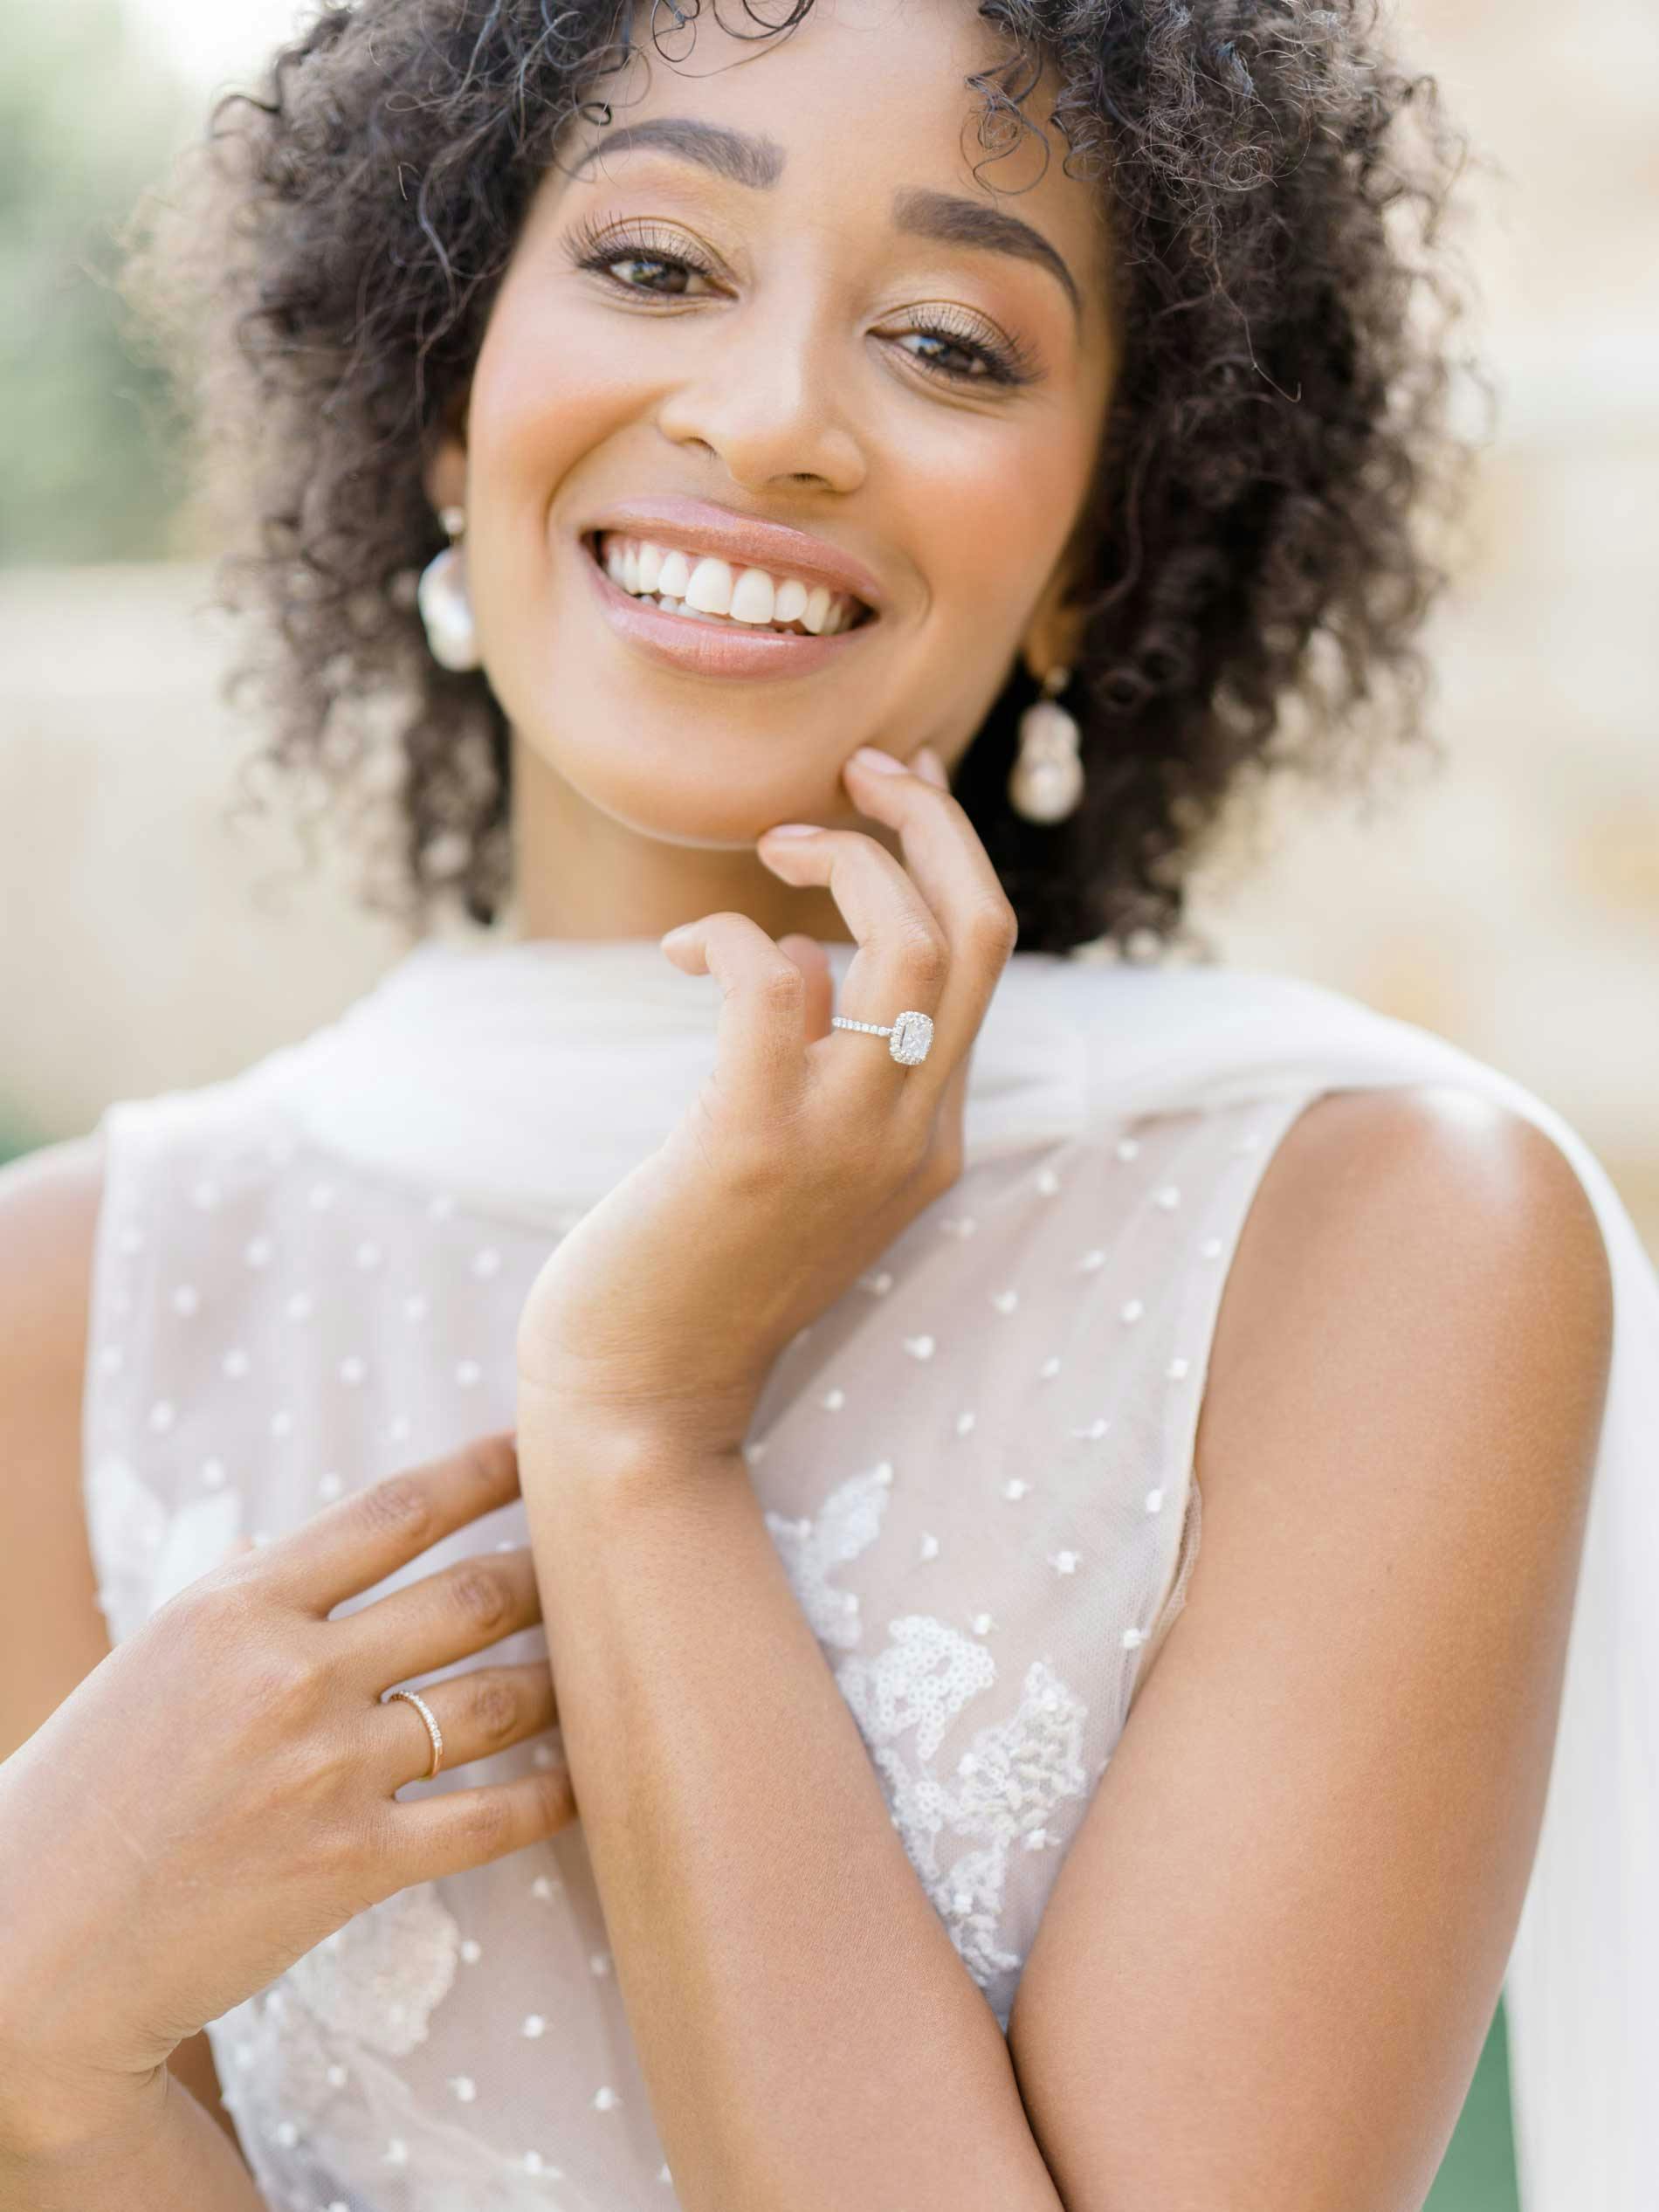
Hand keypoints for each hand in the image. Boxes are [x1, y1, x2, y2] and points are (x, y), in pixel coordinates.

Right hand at [0, 1434, 570, 2153]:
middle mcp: (290, 1672)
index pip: (396, 1510)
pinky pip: (488, 1816)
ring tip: (610, 1663)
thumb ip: (253, 1596)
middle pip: (469, 1596)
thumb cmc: (91, 1790)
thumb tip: (329, 1545)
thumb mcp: (159, 1657)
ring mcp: (325, 1769)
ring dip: (564, 1679)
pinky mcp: (349, 1863)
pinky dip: (550, 1792)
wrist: (32, 1948)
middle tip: (601, 1566)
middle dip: (551, 1576)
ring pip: (496, 1699)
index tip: (549, 1450)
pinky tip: (587, 1776)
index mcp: (237, 1604)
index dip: (488, 1471)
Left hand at [514, 743, 1017, 1457]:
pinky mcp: (752, 1143)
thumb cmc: (695, 1277)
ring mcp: (844, 1142)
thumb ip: (830, 1083)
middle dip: (931, 820)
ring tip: (773, 846)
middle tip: (859, 768)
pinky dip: (729, 934)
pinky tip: (678, 954)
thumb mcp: (800, 1175)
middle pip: (981, 932)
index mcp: (933, 1138)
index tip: (886, 797)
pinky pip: (773, 979)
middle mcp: (913, 1135)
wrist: (639, 1402)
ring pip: (910, 942)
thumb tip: (800, 959)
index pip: (982, 963)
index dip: (945, 856)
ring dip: (845, 858)